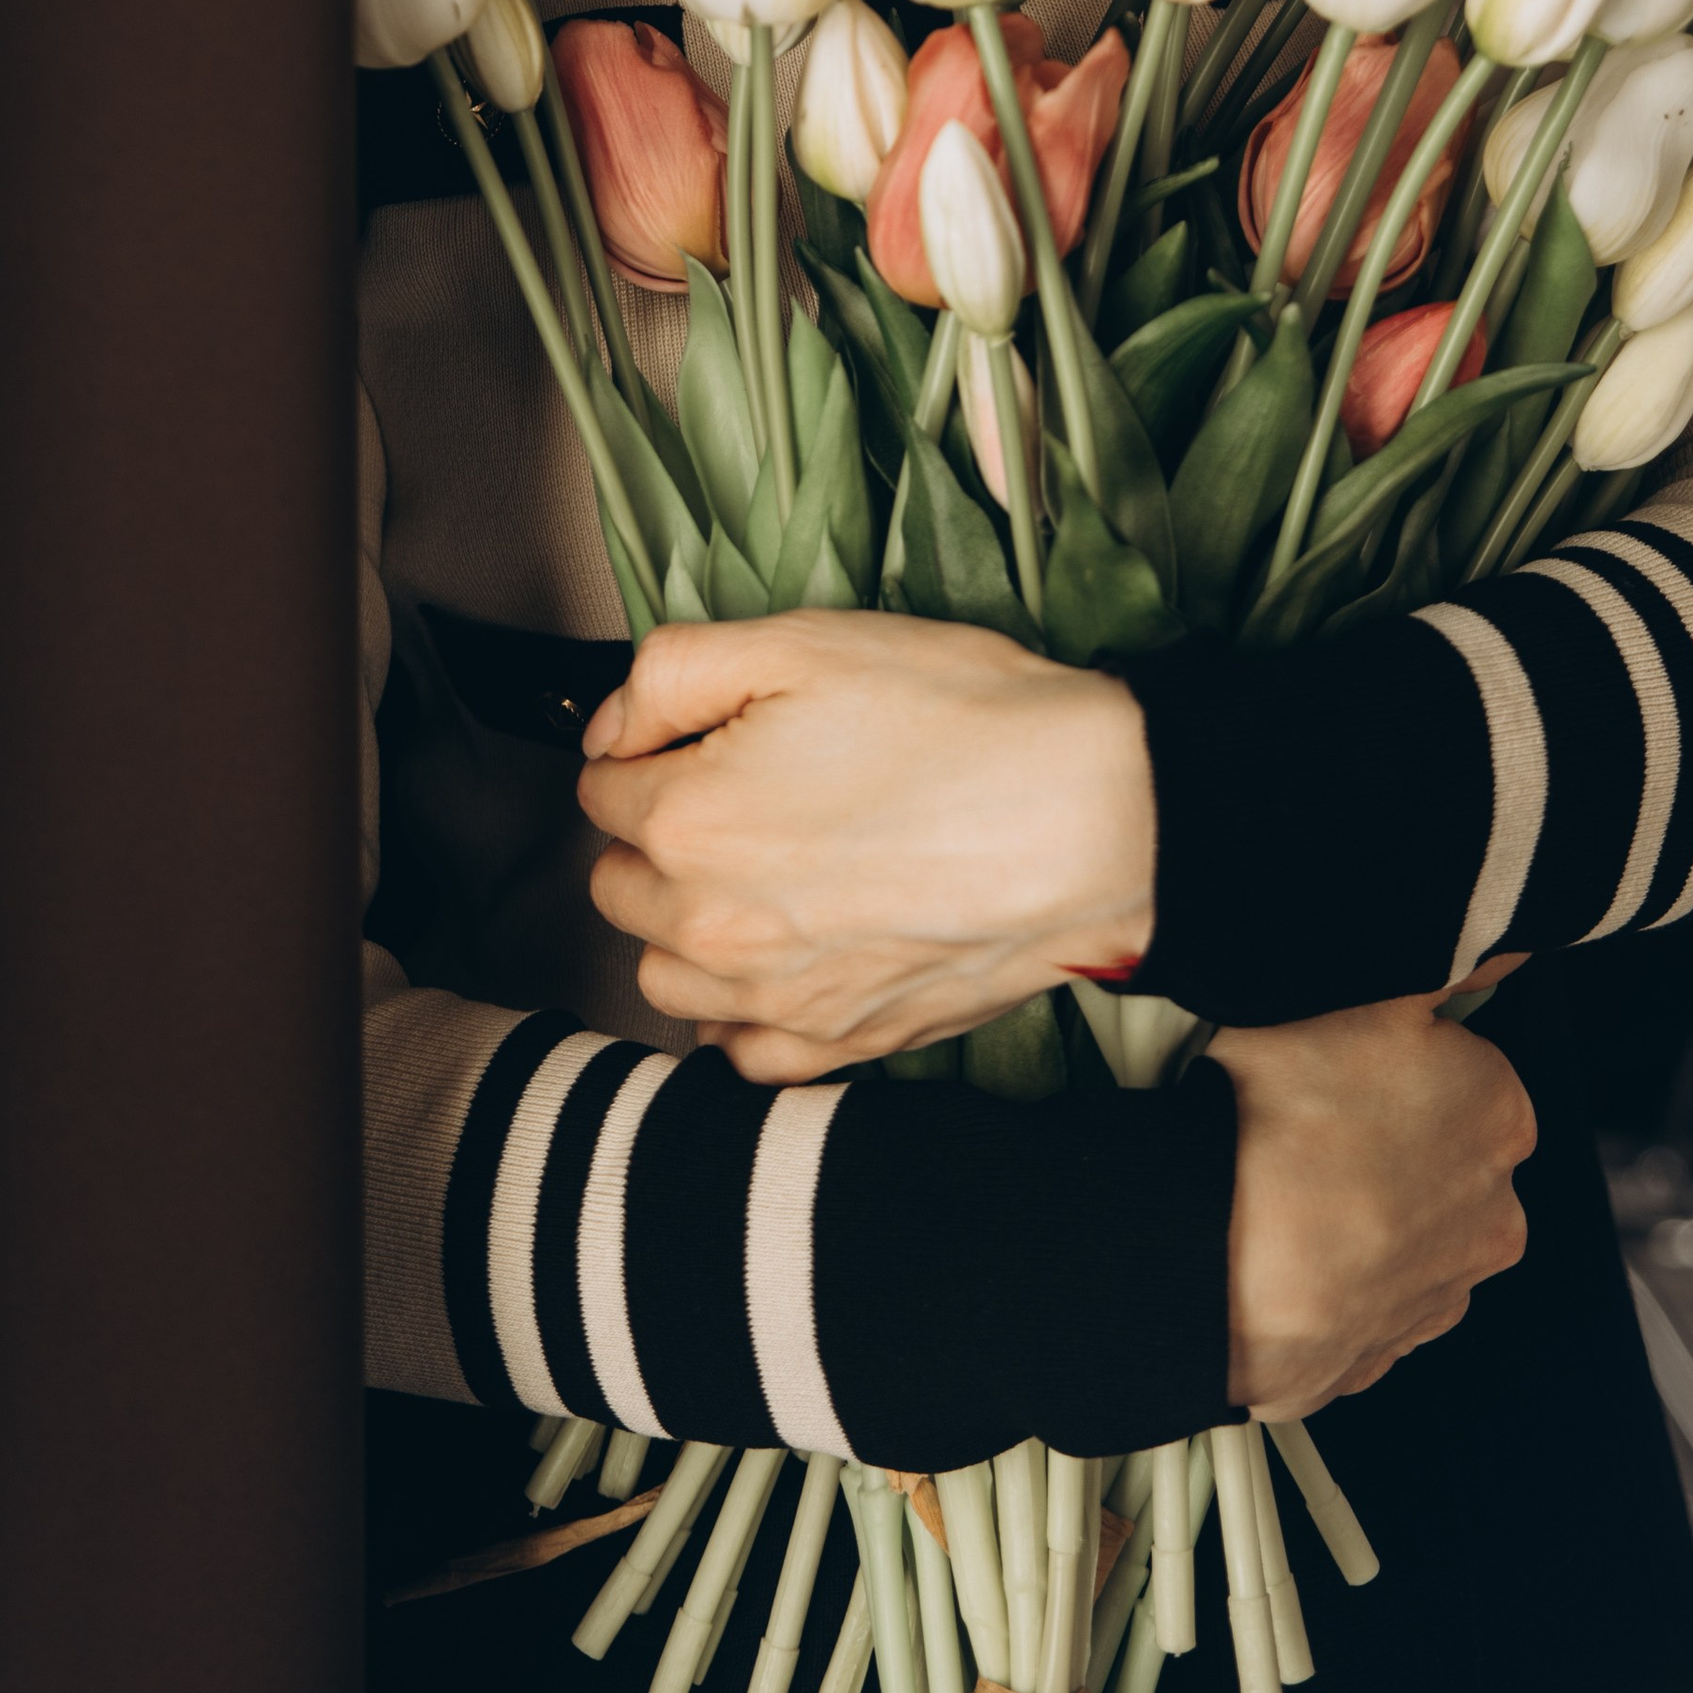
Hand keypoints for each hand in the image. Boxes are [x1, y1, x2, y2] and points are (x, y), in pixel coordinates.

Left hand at [576, 610, 1152, 1078]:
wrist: (1091, 818)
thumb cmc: (963, 725)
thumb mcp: (802, 642)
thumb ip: (669, 673)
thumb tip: (610, 727)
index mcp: (690, 821)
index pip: (601, 787)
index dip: (651, 747)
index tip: (705, 734)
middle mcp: (714, 928)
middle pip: (620, 884)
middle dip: (658, 835)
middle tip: (741, 790)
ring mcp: (776, 1000)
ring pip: (664, 974)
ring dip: (685, 927)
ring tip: (759, 872)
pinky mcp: (840, 1045)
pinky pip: (740, 1050)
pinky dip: (744, 1011)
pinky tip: (787, 955)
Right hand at [1207, 963, 1533, 1416]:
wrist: (1206, 1262)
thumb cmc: (1277, 1114)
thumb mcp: (1362, 996)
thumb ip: (1448, 966)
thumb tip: (1502, 950)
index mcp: (1500, 1116)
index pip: (1463, 1069)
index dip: (1393, 1057)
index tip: (1335, 1059)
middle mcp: (1492, 1218)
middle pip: (1440, 1156)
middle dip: (1385, 1142)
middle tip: (1295, 1119)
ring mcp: (1432, 1301)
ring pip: (1400, 1235)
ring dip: (1355, 1217)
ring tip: (1269, 1186)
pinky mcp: (1371, 1363)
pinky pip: (1352, 1305)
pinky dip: (1320, 1282)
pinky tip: (1268, 1249)